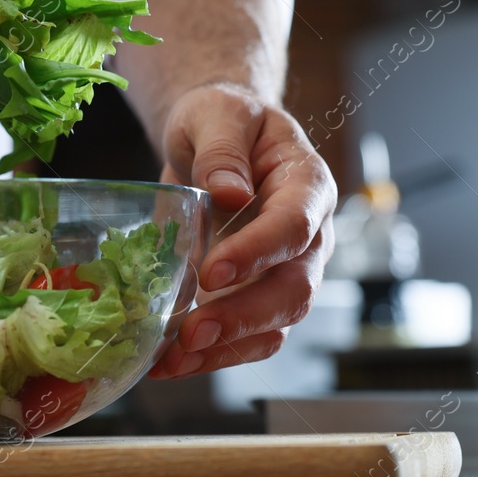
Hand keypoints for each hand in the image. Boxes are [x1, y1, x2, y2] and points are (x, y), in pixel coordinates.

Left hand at [147, 82, 335, 378]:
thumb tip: (231, 193)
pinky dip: (210, 355)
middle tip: (191, 334)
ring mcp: (287, 271)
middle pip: (294, 290)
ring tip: (172, 361)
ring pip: (274, 324)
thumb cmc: (222, 119)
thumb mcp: (217, 114)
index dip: (257, 253)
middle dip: (242, 317)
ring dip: (224, 348)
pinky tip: (167, 362)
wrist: (216, 136)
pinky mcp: (257, 295)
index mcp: (307, 185)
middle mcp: (310, 235)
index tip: (212, 272)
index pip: (294, 226)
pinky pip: (247, 337)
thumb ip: (223, 149)